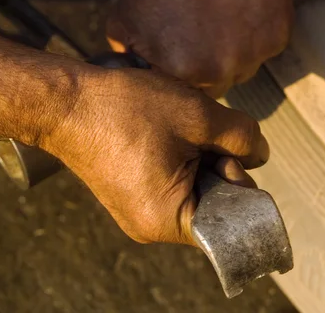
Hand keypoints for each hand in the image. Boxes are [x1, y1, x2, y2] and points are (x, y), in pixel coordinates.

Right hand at [44, 65, 267, 244]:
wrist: (64, 100)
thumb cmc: (126, 109)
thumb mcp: (197, 116)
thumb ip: (241, 137)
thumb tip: (260, 153)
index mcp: (167, 219)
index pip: (230, 216)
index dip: (238, 178)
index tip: (225, 148)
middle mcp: (150, 224)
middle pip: (212, 200)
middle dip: (216, 161)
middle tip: (198, 129)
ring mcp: (136, 209)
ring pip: (191, 185)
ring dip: (196, 153)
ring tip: (175, 125)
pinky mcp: (127, 191)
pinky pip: (168, 179)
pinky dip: (177, 154)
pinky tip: (163, 129)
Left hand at [107, 0, 292, 96]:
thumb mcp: (123, 25)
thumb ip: (129, 62)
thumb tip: (135, 81)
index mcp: (188, 75)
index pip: (190, 96)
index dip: (184, 75)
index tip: (181, 52)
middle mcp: (226, 68)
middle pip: (221, 84)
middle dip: (209, 65)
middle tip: (200, 33)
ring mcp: (257, 49)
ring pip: (246, 65)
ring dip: (235, 49)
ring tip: (220, 17)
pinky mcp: (280, 28)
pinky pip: (268, 43)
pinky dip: (258, 31)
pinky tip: (240, 7)